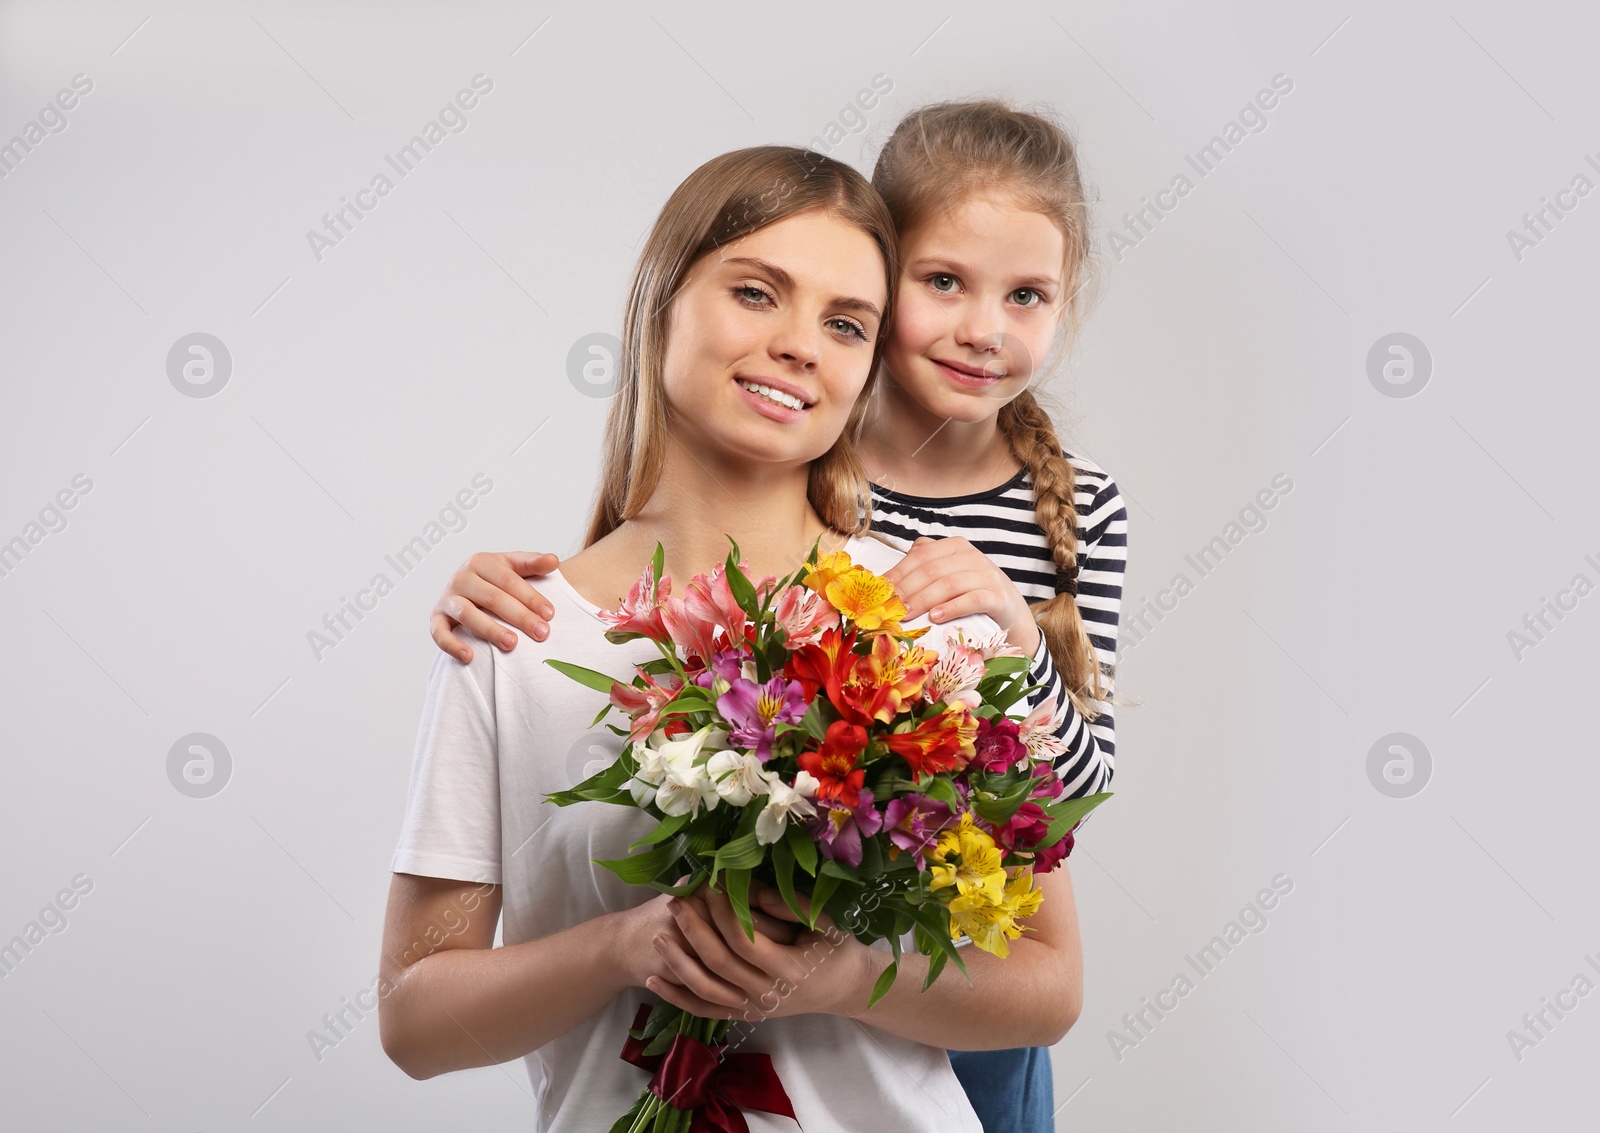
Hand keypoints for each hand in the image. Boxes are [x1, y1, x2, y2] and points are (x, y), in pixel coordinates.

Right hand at [430, 551, 558, 661]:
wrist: (467, 588)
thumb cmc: (496, 580)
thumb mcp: (513, 566)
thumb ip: (533, 563)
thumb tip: (553, 561)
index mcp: (481, 562)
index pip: (509, 580)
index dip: (530, 597)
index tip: (550, 614)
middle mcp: (461, 578)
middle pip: (492, 598)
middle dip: (519, 616)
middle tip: (542, 633)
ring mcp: (447, 598)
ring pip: (467, 614)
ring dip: (490, 630)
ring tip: (512, 644)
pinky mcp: (436, 618)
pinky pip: (439, 633)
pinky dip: (452, 645)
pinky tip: (470, 657)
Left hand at [645, 880, 876, 1021]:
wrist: (846, 989)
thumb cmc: (837, 949)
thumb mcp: (824, 922)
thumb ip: (790, 907)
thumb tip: (753, 889)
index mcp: (789, 969)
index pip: (744, 940)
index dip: (723, 911)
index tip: (710, 884)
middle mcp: (768, 993)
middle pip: (719, 962)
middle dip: (693, 929)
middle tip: (675, 901)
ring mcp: (754, 1008)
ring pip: (705, 989)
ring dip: (677, 962)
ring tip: (658, 934)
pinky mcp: (744, 1015)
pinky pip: (704, 1009)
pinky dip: (676, 997)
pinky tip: (653, 980)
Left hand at [882, 536, 1040, 654]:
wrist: (1010, 611)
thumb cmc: (972, 593)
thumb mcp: (948, 574)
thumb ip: (924, 567)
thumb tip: (888, 576)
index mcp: (954, 546)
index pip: (920, 555)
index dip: (898, 572)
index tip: (881, 590)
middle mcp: (971, 556)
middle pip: (931, 570)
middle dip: (907, 588)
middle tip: (890, 607)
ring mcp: (986, 574)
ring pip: (948, 584)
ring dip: (924, 600)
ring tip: (906, 614)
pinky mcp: (997, 596)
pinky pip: (972, 599)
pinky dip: (952, 607)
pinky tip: (935, 617)